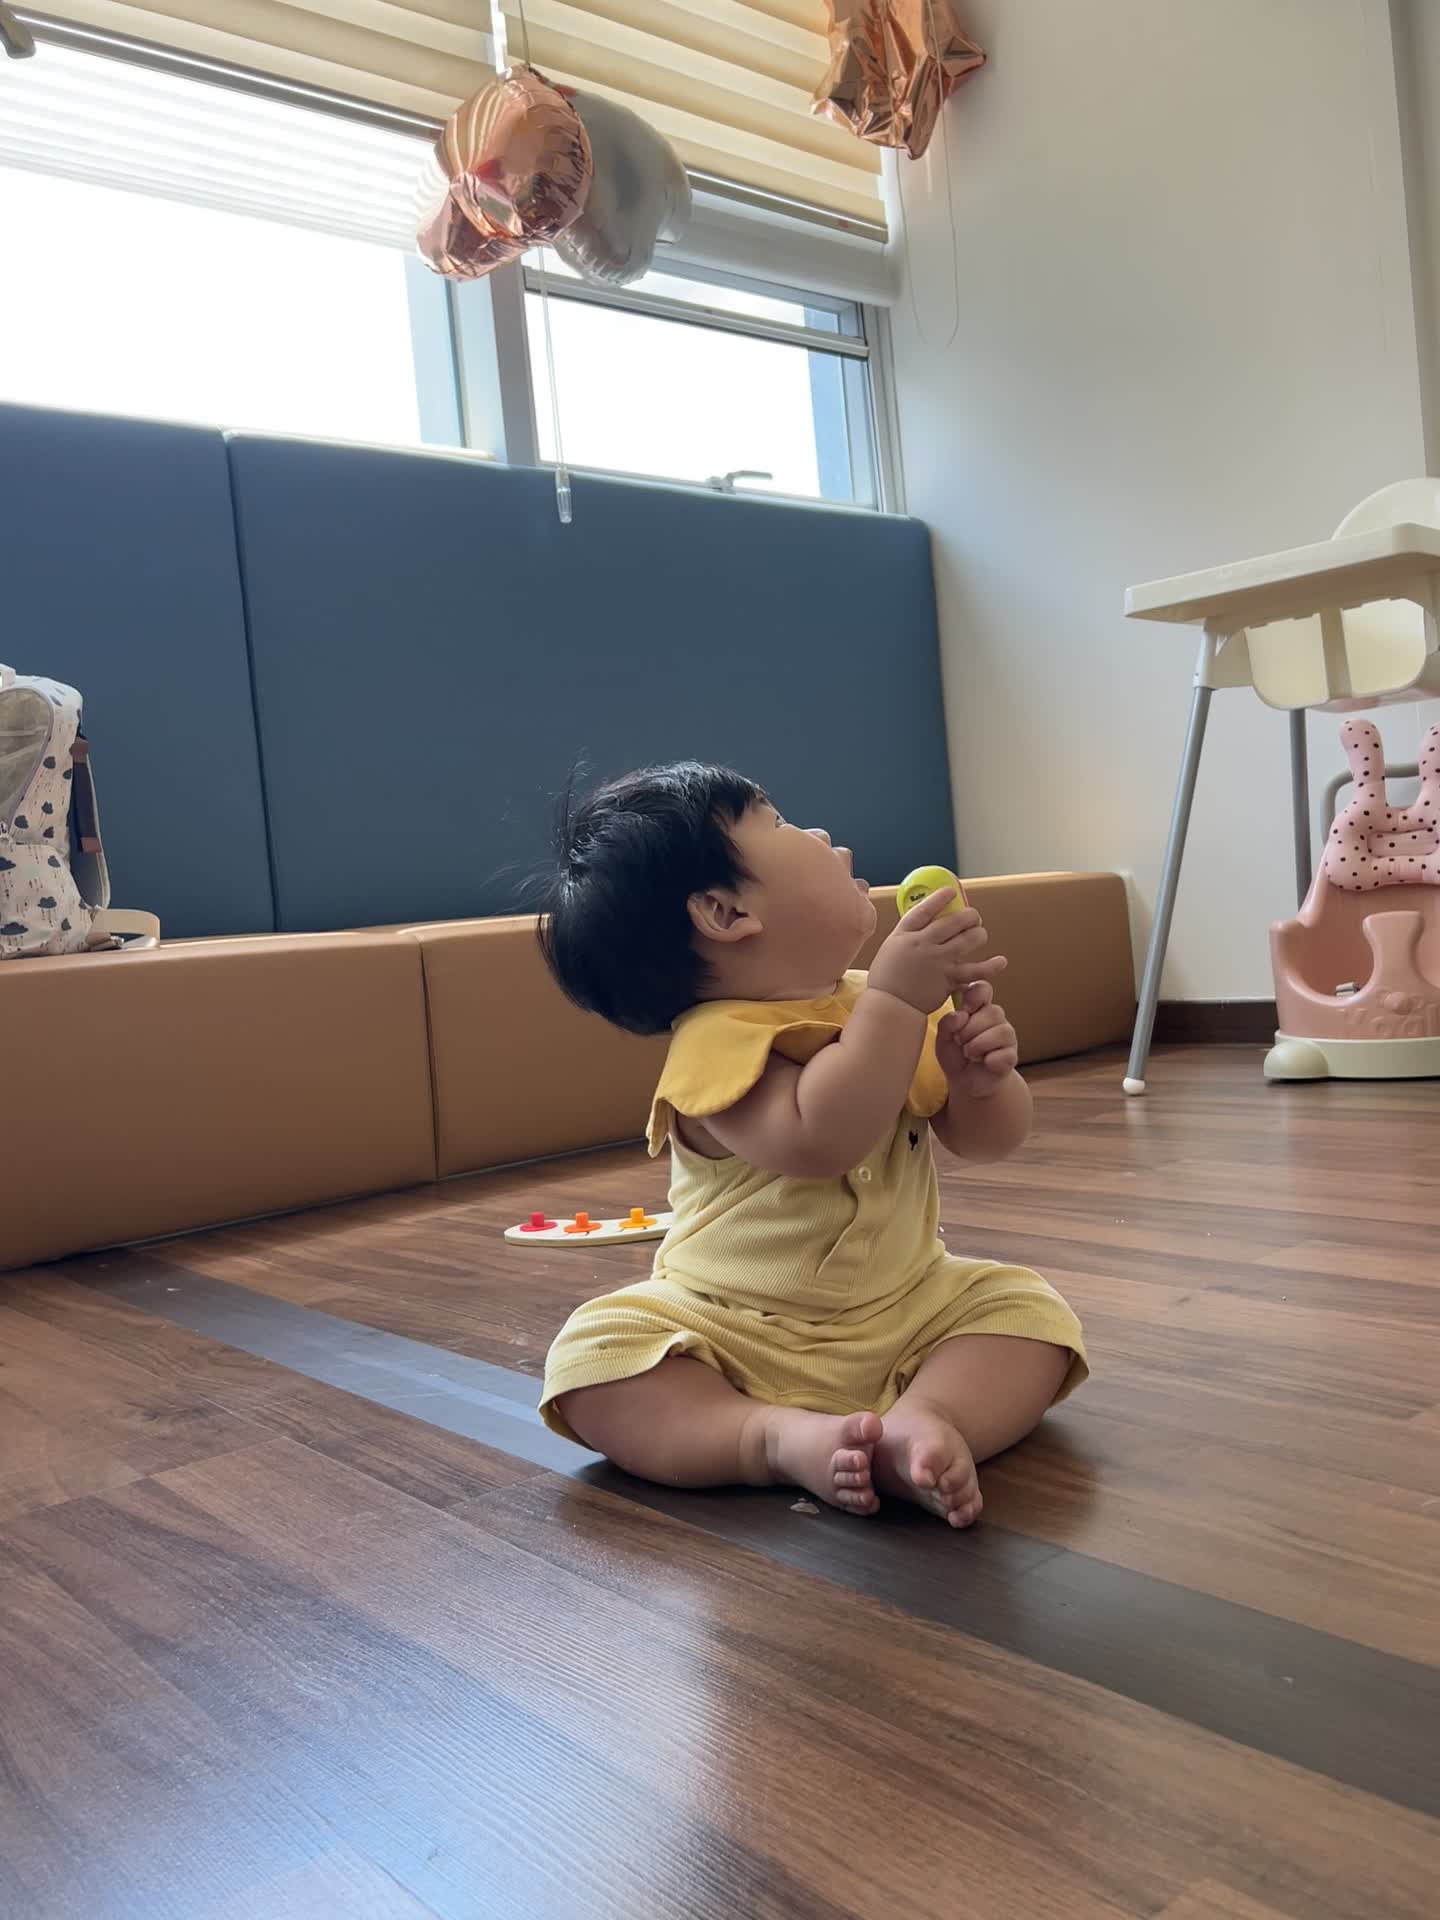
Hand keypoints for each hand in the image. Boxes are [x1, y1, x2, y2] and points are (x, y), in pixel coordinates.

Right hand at [867, 889, 1005, 1015]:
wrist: (890, 1006)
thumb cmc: (887, 979)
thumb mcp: (891, 948)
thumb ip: (908, 936)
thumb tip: (926, 924)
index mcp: (904, 935)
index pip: (924, 910)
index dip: (940, 898)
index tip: (951, 892)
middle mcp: (922, 944)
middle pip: (952, 921)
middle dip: (968, 916)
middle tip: (973, 917)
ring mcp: (937, 961)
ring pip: (967, 939)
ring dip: (978, 934)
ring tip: (979, 934)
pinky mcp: (949, 979)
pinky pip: (974, 971)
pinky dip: (990, 966)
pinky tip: (1000, 961)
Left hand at [936, 981, 1017, 1097]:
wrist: (965, 1082)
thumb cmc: (955, 1055)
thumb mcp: (943, 1039)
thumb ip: (947, 1025)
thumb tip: (960, 1015)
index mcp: (978, 1009)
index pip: (983, 989)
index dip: (975, 995)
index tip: (964, 1009)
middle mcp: (996, 1020)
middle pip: (993, 1011)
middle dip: (971, 1029)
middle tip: (959, 1041)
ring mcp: (1007, 1037)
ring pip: (1001, 1031)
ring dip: (979, 1045)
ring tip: (969, 1054)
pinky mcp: (1012, 1056)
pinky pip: (1005, 1054)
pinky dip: (990, 1061)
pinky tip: (984, 1064)